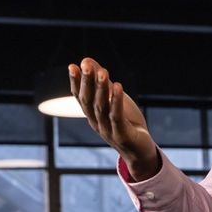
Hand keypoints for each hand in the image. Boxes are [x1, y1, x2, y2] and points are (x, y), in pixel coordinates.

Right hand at [68, 58, 159, 179]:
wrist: (140, 151)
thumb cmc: (126, 123)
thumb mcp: (114, 100)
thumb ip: (103, 83)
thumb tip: (87, 60)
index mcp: (92, 115)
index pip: (80, 97)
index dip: (75, 82)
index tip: (72, 66)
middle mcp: (96, 122)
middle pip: (88, 100)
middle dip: (86, 82)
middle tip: (85, 65)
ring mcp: (107, 130)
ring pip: (101, 107)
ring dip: (101, 89)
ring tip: (103, 72)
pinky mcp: (121, 135)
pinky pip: (117, 117)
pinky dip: (116, 102)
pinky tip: (118, 87)